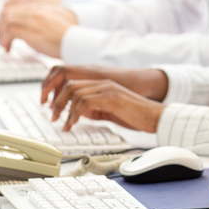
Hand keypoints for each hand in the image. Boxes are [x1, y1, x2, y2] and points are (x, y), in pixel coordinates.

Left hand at [0, 2, 76, 55]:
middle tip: (1, 37)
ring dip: (1, 34)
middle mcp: (35, 11)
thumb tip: (28, 28)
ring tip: (4, 44)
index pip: (13, 6)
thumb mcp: (54, 20)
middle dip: (0, 26)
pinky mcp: (32, 33)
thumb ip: (40, 19)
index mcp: (40, 7)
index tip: (4, 27)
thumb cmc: (69, 34)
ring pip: (6, 21)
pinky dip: (5, 41)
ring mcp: (33, 21)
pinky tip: (8, 48)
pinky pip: (11, 33)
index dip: (5, 17)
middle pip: (6, 12)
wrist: (77, 41)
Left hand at [47, 79, 163, 132]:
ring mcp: (107, 89)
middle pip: (70, 85)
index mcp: (103, 85)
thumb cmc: (137, 116)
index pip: (74, 83)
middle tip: (53, 117)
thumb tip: (80, 114)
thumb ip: (96, 109)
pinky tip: (73, 125)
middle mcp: (103, 83)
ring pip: (74, 92)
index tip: (54, 110)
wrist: (155, 117)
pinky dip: (74, 114)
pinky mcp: (110, 98)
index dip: (60, 96)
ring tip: (63, 124)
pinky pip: (84, 103)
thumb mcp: (111, 111)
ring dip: (63, 109)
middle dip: (57, 101)